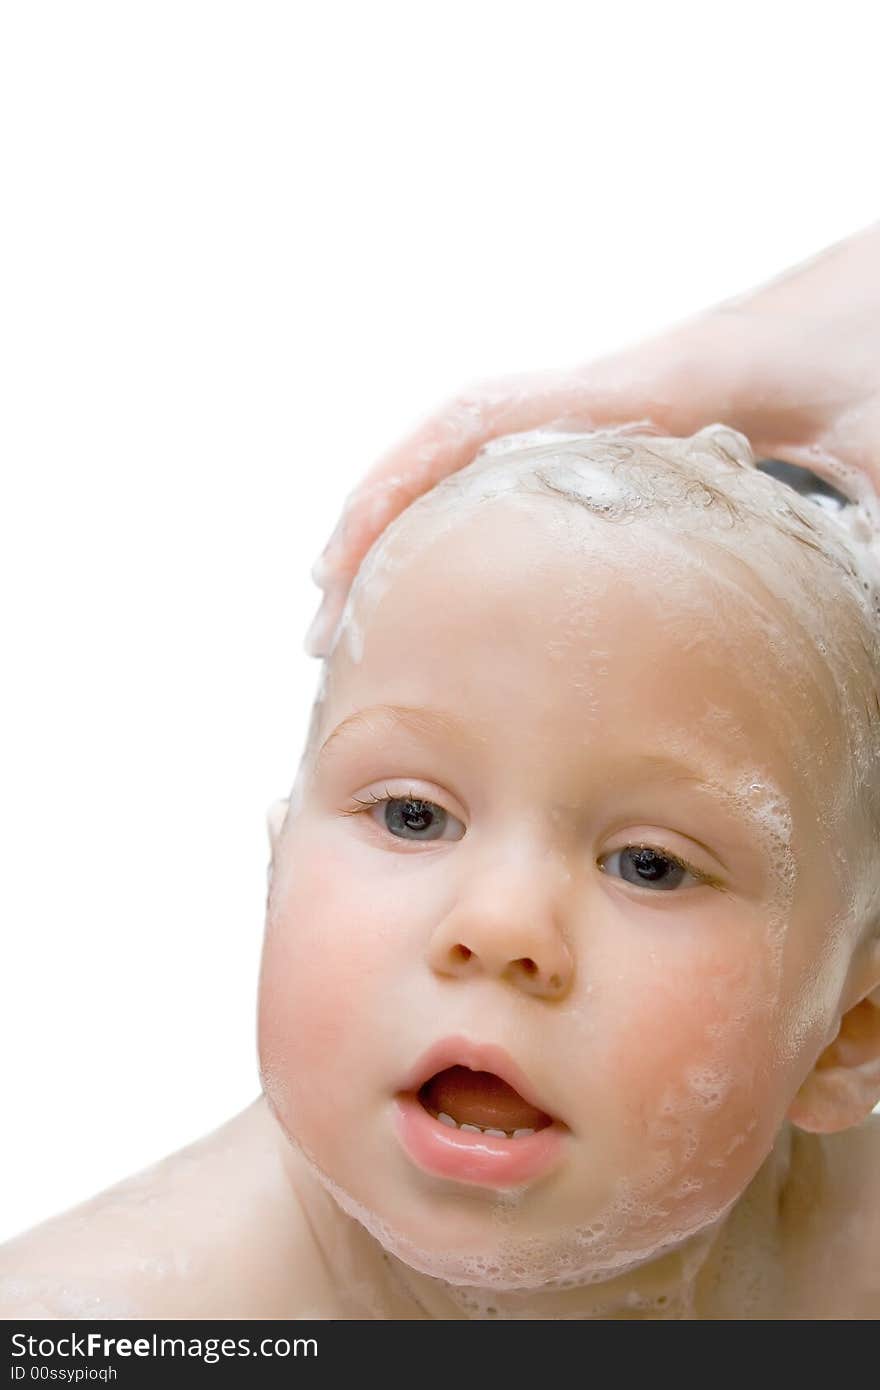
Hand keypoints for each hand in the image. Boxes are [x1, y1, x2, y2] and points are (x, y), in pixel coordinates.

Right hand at [306, 221, 879, 657]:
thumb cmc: (878, 341)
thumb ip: (861, 536)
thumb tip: (844, 662)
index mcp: (654, 388)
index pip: (487, 420)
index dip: (397, 487)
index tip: (338, 565)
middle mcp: (614, 390)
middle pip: (452, 440)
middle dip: (375, 522)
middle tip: (328, 625)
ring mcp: (616, 403)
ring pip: (476, 451)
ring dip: (408, 518)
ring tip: (361, 605)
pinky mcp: (633, 421)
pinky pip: (521, 459)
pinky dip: (466, 508)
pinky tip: (458, 569)